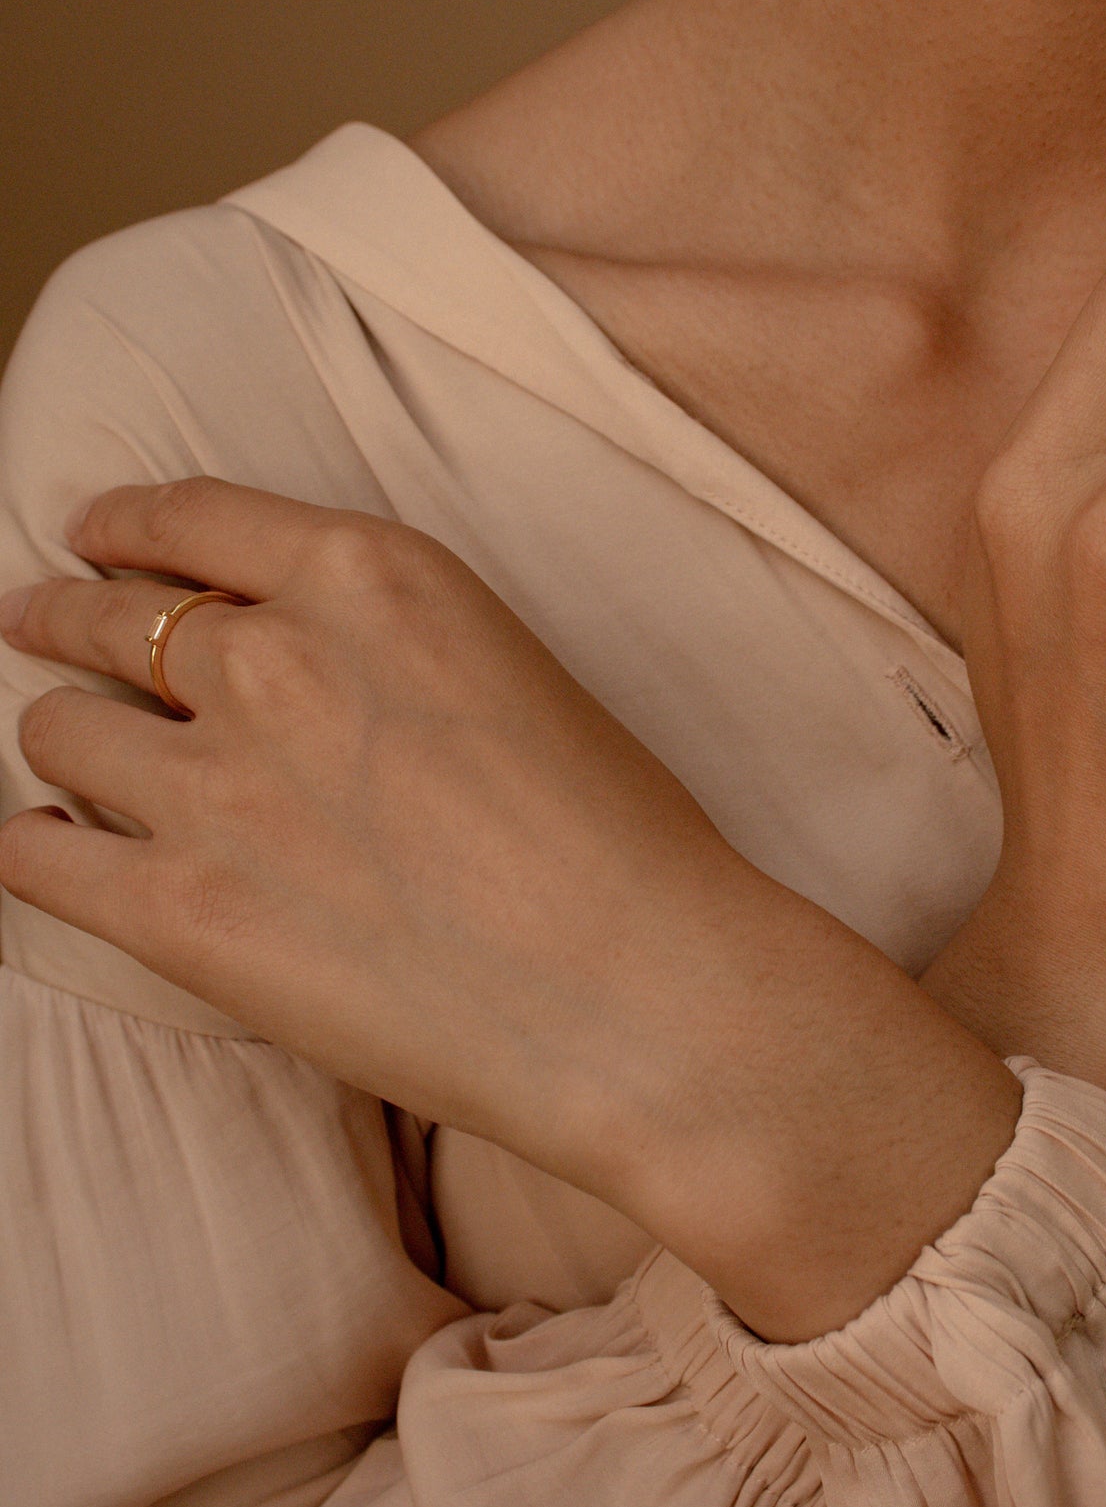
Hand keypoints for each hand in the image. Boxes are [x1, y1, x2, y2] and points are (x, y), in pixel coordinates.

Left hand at [0, 479, 1019, 1339]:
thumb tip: (308, 669)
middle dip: (66, 616)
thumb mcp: (515, 671)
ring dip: (65, 731)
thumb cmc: (622, 839)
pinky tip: (53, 843)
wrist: (642, 990)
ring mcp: (216, 787)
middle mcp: (276, 660)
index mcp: (376, 578)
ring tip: (81, 755)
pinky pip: (32, 854)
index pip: (194, 516)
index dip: (124, 523)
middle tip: (46, 625)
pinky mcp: (181, 914)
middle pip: (109, 615)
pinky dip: (32, 839)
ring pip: (59, 725)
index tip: (96, 538)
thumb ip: (388, 646)